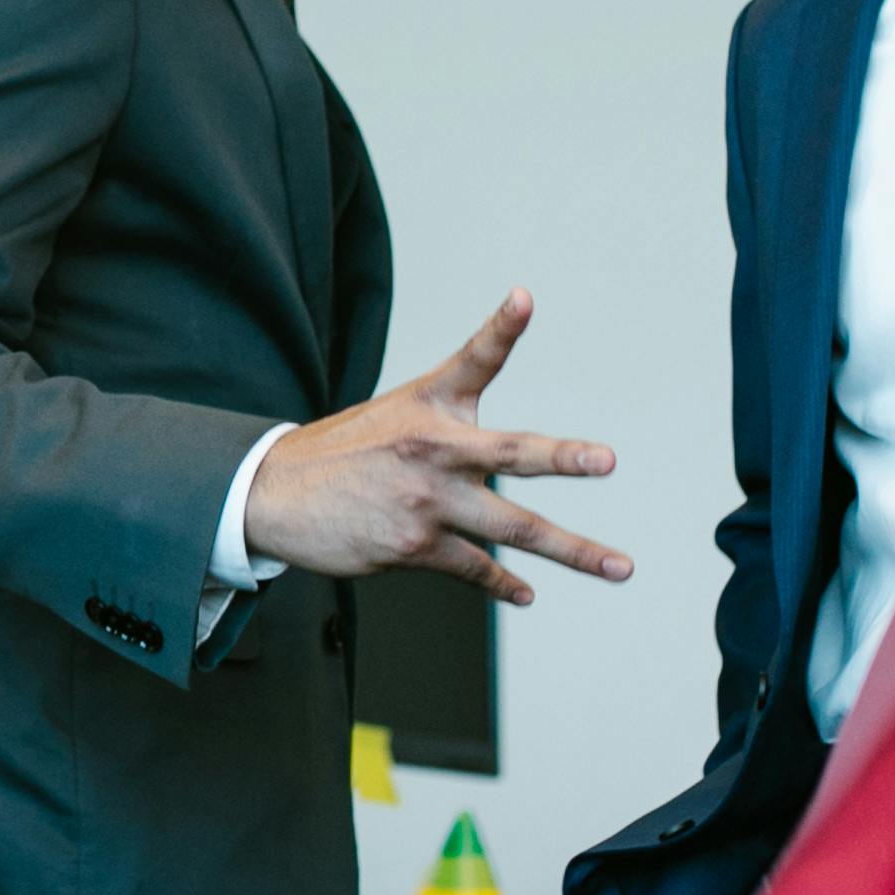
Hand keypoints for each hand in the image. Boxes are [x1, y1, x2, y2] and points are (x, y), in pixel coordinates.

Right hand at [243, 290, 629, 604]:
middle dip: (561, 457)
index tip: (524, 300)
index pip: (473, 358)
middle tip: (606, 460)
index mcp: (430, 407)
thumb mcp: (403, 405)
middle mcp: (432, 449)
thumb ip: (464, 384)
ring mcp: (424, 501)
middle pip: (509, 453)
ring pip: (511, 529)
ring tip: (618, 565)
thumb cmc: (350, 447)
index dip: (501, 326)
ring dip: (572, 549)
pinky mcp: (413, 547)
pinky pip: (473, 569)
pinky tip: (526, 594)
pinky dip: (503, 585)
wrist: (276, 494)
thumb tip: (514, 351)